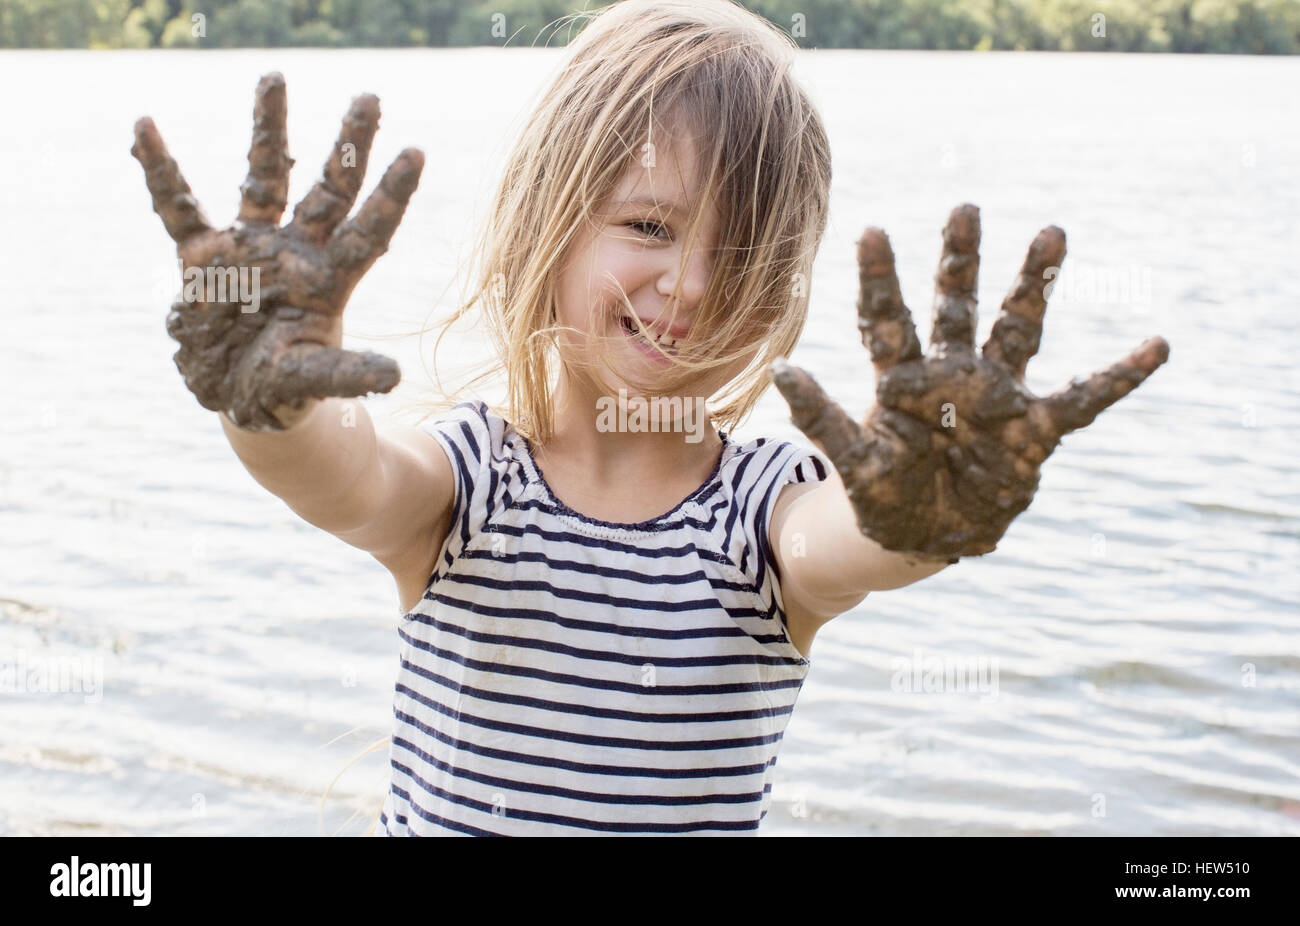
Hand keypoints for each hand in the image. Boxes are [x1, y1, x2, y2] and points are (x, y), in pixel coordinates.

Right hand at [130, 72, 423, 429]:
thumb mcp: (313, 379)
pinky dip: (162, 171)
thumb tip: (393, 375)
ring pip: (263, 177)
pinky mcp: (204, 256)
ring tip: (276, 78)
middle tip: (370, 97)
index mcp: (330, 280)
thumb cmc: (284, 387)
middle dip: (350, 144)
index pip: (369, 230)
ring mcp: (252, 247)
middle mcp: (297, 252)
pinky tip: (144, 127)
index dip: (391, 195)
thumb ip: (346, 373)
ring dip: (269, 131)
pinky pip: (179, 207)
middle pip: (330, 189)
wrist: (237, 396)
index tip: (417, 152)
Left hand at [771, 204, 1169, 561]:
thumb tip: (782, 370)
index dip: (881, 279)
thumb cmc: (885, 492)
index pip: (887, 320)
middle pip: (956, 307)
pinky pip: (1083, 401)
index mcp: (902, 380)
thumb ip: (824, 418)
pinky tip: (1157, 345)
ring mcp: (996, 398)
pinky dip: (1118, 377)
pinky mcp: (1034, 431)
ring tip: (1050, 233)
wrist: (924, 535)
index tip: (873, 229)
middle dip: (961, 261)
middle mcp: (951, 375)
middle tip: (964, 207)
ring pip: (1017, 331)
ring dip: (1034, 286)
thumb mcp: (854, 461)